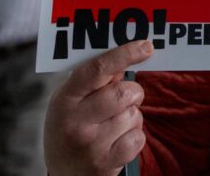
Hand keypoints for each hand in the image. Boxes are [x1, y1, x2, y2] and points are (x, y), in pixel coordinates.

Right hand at [44, 40, 153, 175]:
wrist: (63, 175)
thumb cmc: (71, 129)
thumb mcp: (70, 102)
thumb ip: (94, 81)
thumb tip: (124, 59)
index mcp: (65, 99)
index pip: (97, 69)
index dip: (124, 54)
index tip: (146, 46)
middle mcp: (75, 122)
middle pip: (123, 93)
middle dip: (133, 93)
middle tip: (128, 98)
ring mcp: (90, 145)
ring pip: (134, 115)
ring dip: (132, 117)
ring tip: (114, 126)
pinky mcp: (105, 164)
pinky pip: (138, 138)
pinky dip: (135, 137)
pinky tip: (118, 141)